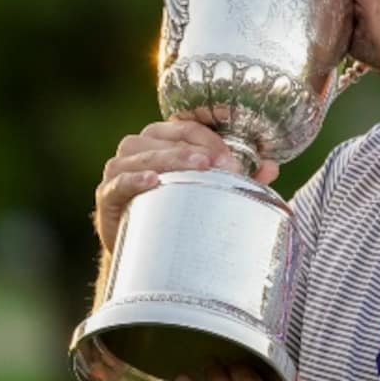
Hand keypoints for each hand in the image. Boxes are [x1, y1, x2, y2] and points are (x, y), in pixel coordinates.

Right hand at [94, 120, 279, 252]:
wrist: (146, 254)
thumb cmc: (179, 211)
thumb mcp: (211, 190)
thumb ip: (241, 177)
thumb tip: (272, 167)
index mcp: (162, 139)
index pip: (185, 126)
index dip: (209, 138)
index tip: (232, 159)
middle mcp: (137, 148)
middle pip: (163, 136)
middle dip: (195, 148)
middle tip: (221, 165)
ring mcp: (118, 170)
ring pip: (141, 153)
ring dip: (170, 158)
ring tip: (197, 168)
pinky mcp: (107, 196)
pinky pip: (117, 183)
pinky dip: (133, 179)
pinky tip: (153, 180)